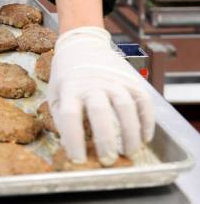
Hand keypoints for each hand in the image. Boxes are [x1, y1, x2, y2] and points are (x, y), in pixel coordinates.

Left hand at [47, 26, 154, 164]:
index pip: (70, 115)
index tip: (78, 159)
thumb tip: (72, 146)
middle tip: (108, 159)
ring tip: (129, 152)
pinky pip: (143, 101)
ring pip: (125, 106)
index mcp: (69, 88)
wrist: (82, 43)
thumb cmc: (67, 74)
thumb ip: (62, 119)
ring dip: (130, 133)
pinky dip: (147, 121)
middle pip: (100, 111)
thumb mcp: (55, 93)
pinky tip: (144, 137)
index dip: (74, 139)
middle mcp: (92, 83)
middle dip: (106, 139)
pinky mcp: (130, 79)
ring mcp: (113, 79)